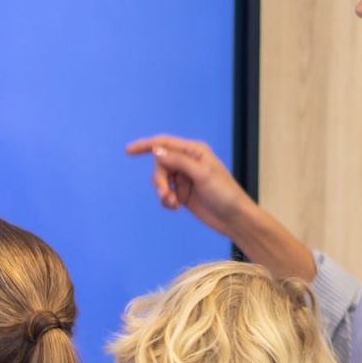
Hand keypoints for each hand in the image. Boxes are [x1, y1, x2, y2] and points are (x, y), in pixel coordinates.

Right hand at [124, 134, 255, 238]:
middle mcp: (187, 162)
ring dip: (162, 193)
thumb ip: (178, 161)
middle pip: (159, 165)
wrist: (233, 218)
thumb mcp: (202, 175)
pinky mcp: (181, 193)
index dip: (145, 146)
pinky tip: (175, 207)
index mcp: (194, 152)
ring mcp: (184, 178)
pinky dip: (165, 201)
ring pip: (160, 180)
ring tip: (173, 204)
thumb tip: (156, 151)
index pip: (164, 144)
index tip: (127, 150)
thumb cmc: (225, 194)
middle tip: (164, 194)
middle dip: (159, 181)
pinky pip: (163, 193)